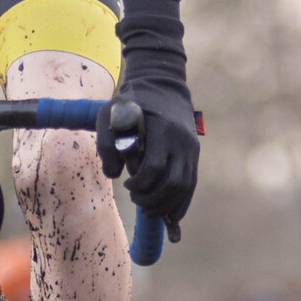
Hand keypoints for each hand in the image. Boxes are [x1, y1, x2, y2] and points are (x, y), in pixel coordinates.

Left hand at [103, 69, 198, 225]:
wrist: (163, 86)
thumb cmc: (131, 102)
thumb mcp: (109, 113)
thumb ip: (106, 143)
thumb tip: (113, 175)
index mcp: (161, 128)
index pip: (154, 167)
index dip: (139, 184)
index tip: (127, 186)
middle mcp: (181, 139)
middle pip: (172, 183)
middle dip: (152, 199)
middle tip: (136, 200)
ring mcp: (191, 148)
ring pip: (184, 187)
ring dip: (165, 204)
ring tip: (148, 209)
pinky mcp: (195, 154)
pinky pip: (191, 185)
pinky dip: (181, 203)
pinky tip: (169, 214)